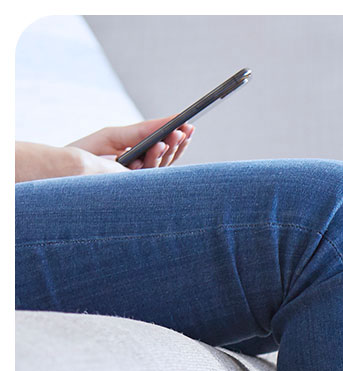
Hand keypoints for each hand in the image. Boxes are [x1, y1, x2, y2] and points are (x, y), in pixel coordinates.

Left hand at [68, 118, 194, 170]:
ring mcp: (138, 182)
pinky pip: (148, 173)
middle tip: (187, 129)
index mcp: (140, 160)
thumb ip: (140, 131)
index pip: (164, 150)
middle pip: (167, 158)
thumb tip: (164, 123)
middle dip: (177, 143)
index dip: (177, 140)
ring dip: (169, 149)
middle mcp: (142, 173)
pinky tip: (158, 145)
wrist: (66, 169)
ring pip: (161, 167)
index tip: (189, 126)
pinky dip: (154, 158)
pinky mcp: (132, 188)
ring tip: (176, 133)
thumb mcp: (115, 136)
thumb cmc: (88, 151)